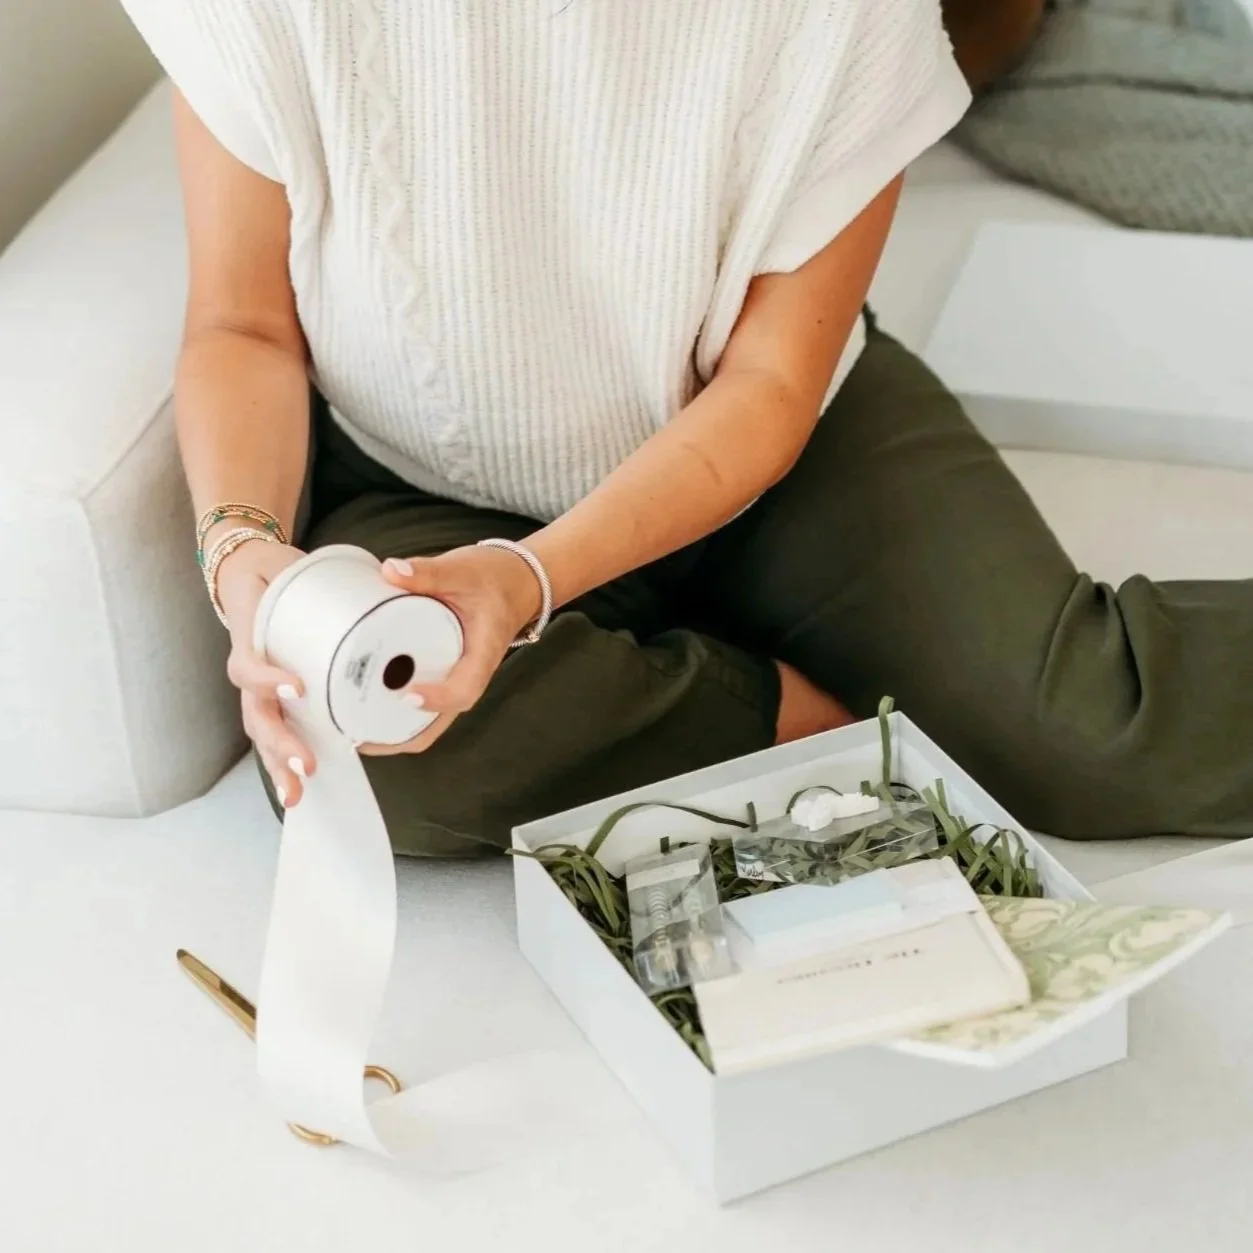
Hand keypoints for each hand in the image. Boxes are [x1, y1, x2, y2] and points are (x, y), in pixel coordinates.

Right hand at [215, 536, 313, 807]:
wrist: (251, 577)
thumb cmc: (272, 574)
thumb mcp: (282, 565)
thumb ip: (314, 572)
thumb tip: (385, 571)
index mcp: (248, 640)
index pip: (249, 665)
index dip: (269, 678)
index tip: (297, 688)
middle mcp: (252, 673)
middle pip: (258, 716)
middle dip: (281, 744)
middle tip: (306, 764)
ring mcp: (262, 692)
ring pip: (266, 735)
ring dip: (280, 767)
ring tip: (298, 794)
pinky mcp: (277, 701)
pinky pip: (280, 734)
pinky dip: (287, 764)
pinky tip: (302, 791)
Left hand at [362, 544, 542, 755]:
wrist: (517, 582)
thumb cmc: (496, 579)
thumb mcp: (463, 569)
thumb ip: (428, 572)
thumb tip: (391, 571)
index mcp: (483, 654)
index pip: (464, 691)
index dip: (436, 700)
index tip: (405, 696)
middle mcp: (469, 674)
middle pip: (439, 721)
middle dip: (399, 736)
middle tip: (357, 734)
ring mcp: (456, 677)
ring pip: (429, 720)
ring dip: (394, 730)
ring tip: (352, 728)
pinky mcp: (444, 673)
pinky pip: (422, 704)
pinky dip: (396, 712)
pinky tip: (364, 704)